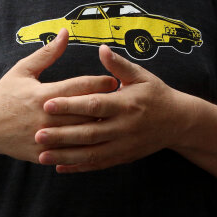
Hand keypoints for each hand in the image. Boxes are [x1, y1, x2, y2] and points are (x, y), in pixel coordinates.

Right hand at [0, 29, 117, 162]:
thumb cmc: (5, 95)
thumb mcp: (23, 70)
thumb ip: (48, 53)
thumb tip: (65, 32)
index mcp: (44, 94)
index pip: (80, 87)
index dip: (100, 83)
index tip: (115, 81)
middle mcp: (46, 117)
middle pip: (85, 111)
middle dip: (106, 106)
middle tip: (124, 101)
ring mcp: (45, 138)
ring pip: (82, 135)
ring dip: (99, 127)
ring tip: (114, 121)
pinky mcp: (44, 153)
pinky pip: (70, 153)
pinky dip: (85, 148)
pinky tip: (98, 142)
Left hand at [34, 44, 192, 172]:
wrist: (179, 122)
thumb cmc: (156, 94)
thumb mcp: (141, 76)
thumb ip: (119, 65)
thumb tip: (101, 48)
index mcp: (126, 104)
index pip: (94, 105)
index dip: (71, 105)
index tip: (48, 104)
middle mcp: (124, 127)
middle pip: (89, 133)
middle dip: (62, 135)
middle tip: (37, 134)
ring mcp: (123, 145)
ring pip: (91, 153)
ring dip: (66, 156)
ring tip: (42, 155)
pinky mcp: (123, 157)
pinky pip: (98, 164)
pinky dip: (79, 167)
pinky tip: (59, 167)